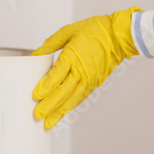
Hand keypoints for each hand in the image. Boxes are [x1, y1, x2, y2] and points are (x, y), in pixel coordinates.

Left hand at [31, 7, 141, 129]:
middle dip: (49, 105)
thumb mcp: (67, 32)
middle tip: (37, 115)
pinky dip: (70, 107)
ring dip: (59, 112)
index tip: (35, 95)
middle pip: (62, 92)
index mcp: (73, 56)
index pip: (56, 75)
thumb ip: (50, 45)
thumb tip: (35, 55)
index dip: (45, 87)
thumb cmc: (94, 31)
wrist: (118, 37)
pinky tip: (61, 113)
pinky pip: (80, 98)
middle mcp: (81, 71)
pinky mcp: (94, 84)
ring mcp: (89, 80)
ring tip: (47, 122)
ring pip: (71, 100)